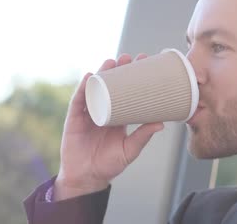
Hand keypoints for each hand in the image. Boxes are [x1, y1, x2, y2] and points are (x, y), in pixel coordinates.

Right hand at [53, 53, 164, 199]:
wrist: (87, 178)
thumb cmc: (109, 165)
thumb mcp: (130, 149)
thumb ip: (142, 136)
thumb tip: (161, 124)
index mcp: (117, 116)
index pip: (126, 92)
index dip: (133, 78)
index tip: (143, 64)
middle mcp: (103, 111)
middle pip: (110, 85)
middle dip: (118, 70)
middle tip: (129, 58)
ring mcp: (88, 113)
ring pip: (95, 89)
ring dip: (102, 73)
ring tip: (112, 62)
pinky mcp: (75, 118)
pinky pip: (79, 100)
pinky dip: (83, 87)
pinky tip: (90, 76)